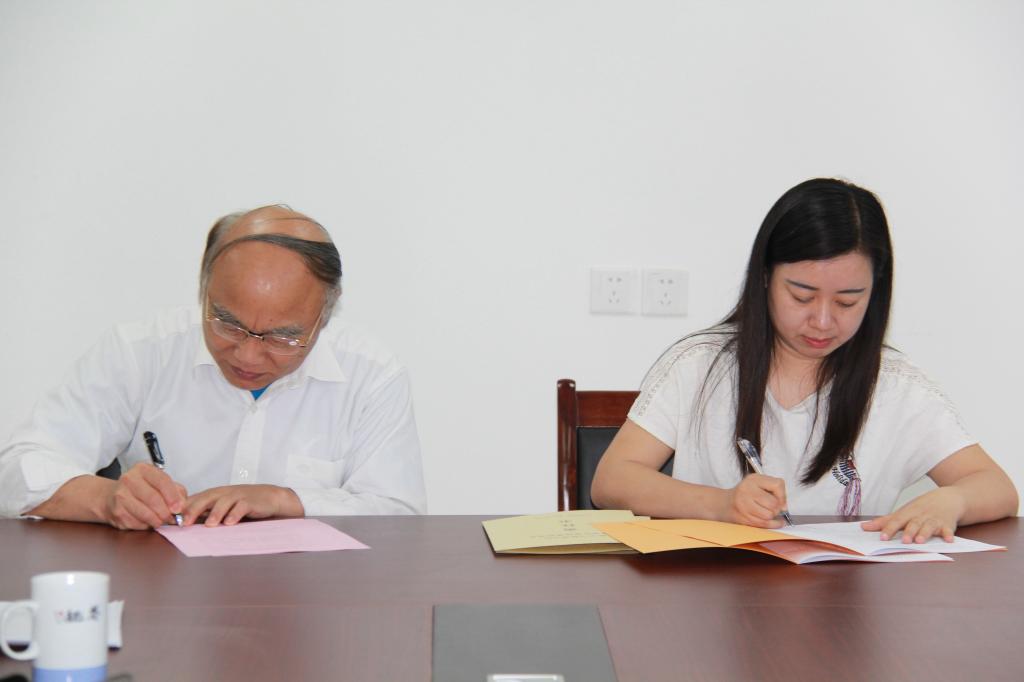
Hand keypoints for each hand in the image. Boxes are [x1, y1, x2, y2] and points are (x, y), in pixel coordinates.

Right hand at [105, 462, 186, 529]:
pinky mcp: (117, 512)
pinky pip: (137, 523)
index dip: (173, 497)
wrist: (112, 496)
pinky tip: (148, 521)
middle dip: (166, 512)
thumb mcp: (161, 483)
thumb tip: (181, 506)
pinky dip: (146, 525)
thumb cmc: (142, 489)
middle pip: (153, 499)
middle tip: (172, 518)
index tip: (178, 508)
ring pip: (145, 513)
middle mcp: (129, 479)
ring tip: (162, 521)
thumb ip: (176, 491)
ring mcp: (121, 496)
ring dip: (157, 521)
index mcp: (143, 469)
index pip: (162, 481)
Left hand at [183, 484, 303, 525]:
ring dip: (216, 513)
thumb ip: (205, 512)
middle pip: (206, 498)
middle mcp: (224, 493)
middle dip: (194, 510)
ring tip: (210, 525)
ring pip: (223, 502)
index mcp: (214, 495)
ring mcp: (237, 496)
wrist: (269, 498)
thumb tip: (181, 521)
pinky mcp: (250, 501)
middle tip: (185, 522)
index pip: (194, 499)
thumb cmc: (243, 503)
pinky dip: (235, 514)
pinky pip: (242, 506)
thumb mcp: (222, 506)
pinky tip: (230, 523)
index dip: (182, 508)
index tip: (171, 520)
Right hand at [723, 474, 788, 527]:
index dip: (783, 495)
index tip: (781, 500)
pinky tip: (774, 522)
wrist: (725, 503)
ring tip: (769, 513)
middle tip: (774, 508)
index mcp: (753, 479)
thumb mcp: (759, 483)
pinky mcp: (742, 517)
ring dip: (772, 516)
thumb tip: (784, 506)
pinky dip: (772, 524)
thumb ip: (775, 489)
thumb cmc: (746, 492)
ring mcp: (743, 505)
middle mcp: (746, 490)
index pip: (777, 485)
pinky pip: (763, 524)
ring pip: (769, 515)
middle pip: (773, 503)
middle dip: (777, 508)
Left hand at [860, 487, 967, 542]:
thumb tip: (863, 527)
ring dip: (925, 533)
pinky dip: (949, 534)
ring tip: (920, 541)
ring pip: (929, 527)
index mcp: (908, 513)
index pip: (897, 521)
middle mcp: (920, 516)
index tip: (882, 538)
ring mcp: (934, 520)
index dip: (889, 529)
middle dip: (908, 532)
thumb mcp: (903, 512)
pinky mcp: (947, 525)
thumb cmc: (921, 508)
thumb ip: (884, 522)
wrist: (948, 498)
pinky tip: (948, 540)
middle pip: (913, 524)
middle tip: (904, 541)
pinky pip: (949, 530)